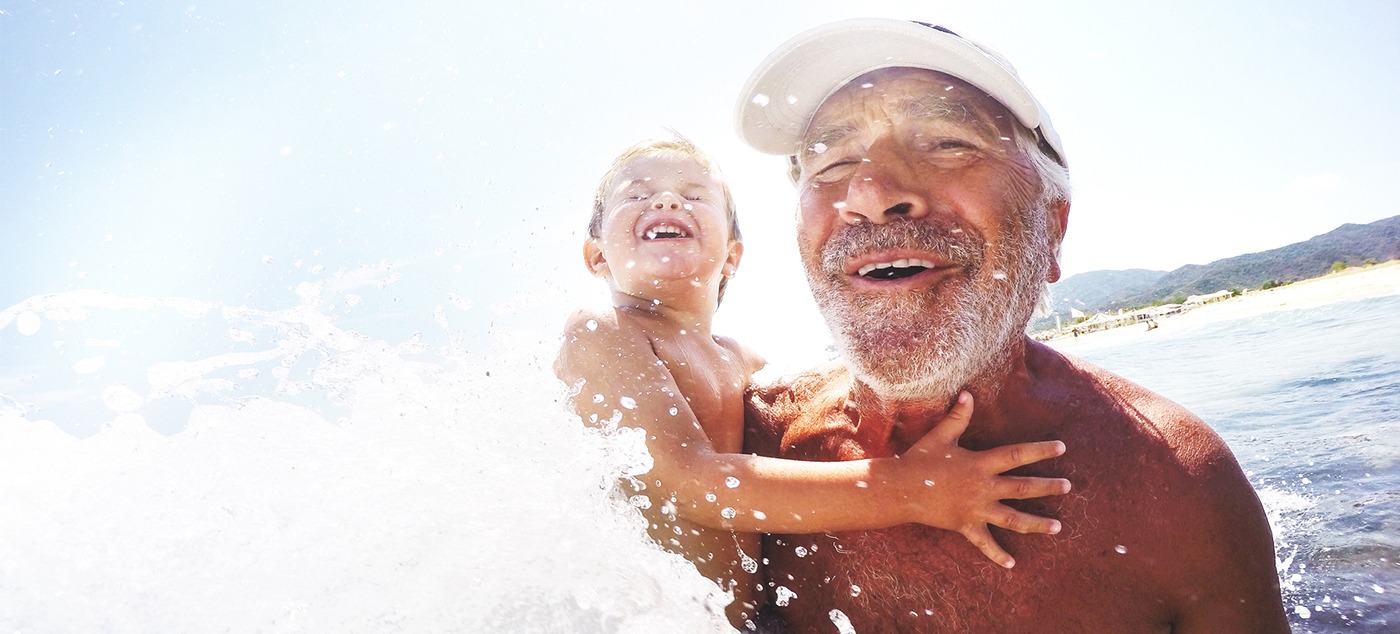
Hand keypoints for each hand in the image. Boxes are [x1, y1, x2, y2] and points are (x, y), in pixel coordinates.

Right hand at [898, 391, 1070, 567]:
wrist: (901, 489)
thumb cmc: (920, 460)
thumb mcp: (940, 436)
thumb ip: (958, 417)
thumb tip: (968, 393)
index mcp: (980, 464)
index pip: (1016, 455)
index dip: (1040, 451)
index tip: (1061, 448)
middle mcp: (983, 488)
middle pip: (1022, 488)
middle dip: (1047, 487)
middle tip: (1068, 486)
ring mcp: (976, 509)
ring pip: (1013, 519)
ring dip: (1036, 524)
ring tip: (1058, 527)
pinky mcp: (965, 525)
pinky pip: (984, 542)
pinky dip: (997, 554)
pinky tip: (1011, 564)